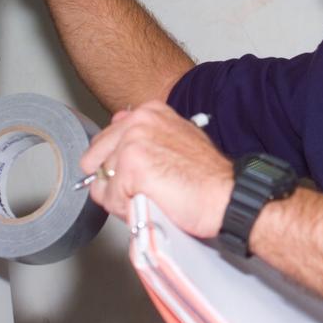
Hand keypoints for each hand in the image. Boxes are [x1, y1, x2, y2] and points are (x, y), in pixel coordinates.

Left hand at [81, 101, 232, 238]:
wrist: (228, 197)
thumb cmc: (208, 178)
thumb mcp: (177, 141)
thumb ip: (145, 138)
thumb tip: (118, 142)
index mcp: (149, 112)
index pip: (104, 140)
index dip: (117, 166)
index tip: (142, 175)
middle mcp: (138, 121)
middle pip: (94, 160)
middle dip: (114, 182)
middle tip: (146, 190)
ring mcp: (133, 142)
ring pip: (101, 183)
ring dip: (122, 198)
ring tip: (153, 197)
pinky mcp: (132, 166)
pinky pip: (110, 199)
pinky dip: (127, 210)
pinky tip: (153, 203)